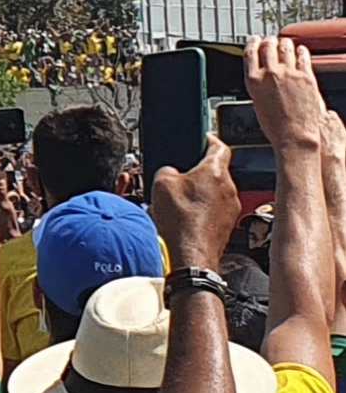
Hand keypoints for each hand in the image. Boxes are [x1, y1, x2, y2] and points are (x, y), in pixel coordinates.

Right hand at [149, 137, 237, 273]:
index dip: (208, 139)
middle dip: (198, 171)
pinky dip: (204, 209)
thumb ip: (166, 170)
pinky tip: (187, 217)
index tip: (201, 138)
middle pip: (215, 170)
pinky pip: (216, 208)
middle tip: (180, 176)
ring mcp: (231, 206)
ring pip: (216, 190)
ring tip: (180, 201)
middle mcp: (229, 187)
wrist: (192, 255)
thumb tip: (170, 172)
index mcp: (214, 171)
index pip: (218, 146)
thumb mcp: (160, 184)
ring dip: (201, 192)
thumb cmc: (181, 222)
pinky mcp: (228, 223)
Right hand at [247, 36, 328, 155]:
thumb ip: (259, 87)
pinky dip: (301, 51)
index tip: (254, 40)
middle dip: (268, 41)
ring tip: (285, 42)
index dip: (252, 43)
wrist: (294, 135)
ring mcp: (289, 73)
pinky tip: (301, 50)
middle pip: (268, 47)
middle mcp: (270, 73)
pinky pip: (303, 58)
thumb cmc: (275, 126)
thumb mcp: (256, 103)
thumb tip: (263, 80)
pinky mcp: (306, 77)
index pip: (250, 54)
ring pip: (285, 49)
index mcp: (253, 81)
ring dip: (284, 43)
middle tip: (270, 39)